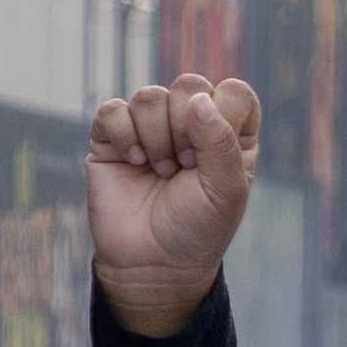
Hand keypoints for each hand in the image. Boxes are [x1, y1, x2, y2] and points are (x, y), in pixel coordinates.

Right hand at [87, 79, 261, 333]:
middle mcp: (191, 125)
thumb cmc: (198, 227)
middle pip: (189, 85)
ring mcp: (150, 128)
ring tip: (162, 171)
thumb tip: (198, 99)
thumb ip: (221, 142)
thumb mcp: (226, 191)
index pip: (234, 91)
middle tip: (186, 165)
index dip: (224, 114)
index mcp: (230, 134)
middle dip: (187, 126)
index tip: (214, 153)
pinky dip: (124, 135)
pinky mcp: (112, 138)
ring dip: (156, 137)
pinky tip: (134, 162)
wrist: (152, 261)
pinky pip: (113, 109)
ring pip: (150, 95)